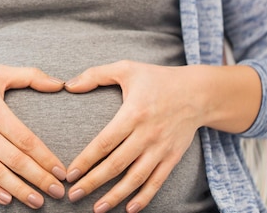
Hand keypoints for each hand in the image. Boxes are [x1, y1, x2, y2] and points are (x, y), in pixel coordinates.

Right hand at [0, 65, 66, 208]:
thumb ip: (30, 76)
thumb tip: (59, 84)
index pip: (26, 140)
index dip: (46, 158)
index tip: (61, 171)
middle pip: (15, 161)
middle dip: (39, 178)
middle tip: (58, 192)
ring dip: (19, 190)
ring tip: (38, 201)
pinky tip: (7, 199)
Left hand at [64, 61, 203, 212]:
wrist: (198, 92)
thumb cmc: (158, 79)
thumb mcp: (126, 68)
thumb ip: (95, 75)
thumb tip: (68, 85)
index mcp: (133, 113)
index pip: (104, 143)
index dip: (86, 161)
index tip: (70, 174)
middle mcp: (147, 134)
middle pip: (116, 164)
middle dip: (93, 183)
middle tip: (74, 195)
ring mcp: (161, 148)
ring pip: (135, 178)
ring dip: (115, 196)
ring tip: (97, 209)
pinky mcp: (172, 157)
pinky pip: (157, 181)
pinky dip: (144, 197)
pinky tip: (129, 209)